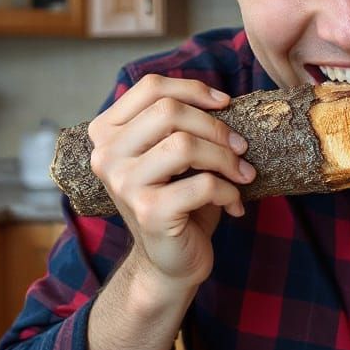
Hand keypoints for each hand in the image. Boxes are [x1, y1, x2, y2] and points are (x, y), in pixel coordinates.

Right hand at [87, 75, 253, 286]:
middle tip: (241, 147)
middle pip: (169, 111)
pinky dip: (230, 191)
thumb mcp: (173, 154)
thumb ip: (180, 123)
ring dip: (226, 159)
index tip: (225, 104)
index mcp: (106, 133)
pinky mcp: (149, 212)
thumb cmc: (179, 200)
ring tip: (243, 174)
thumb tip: (221, 99)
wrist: (171, 261)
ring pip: (185, 145)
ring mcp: (124, 184)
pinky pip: (203, 185)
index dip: (194, 89)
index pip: (150, 87)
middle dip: (215, 126)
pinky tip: (235, 204)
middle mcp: (106, 156)